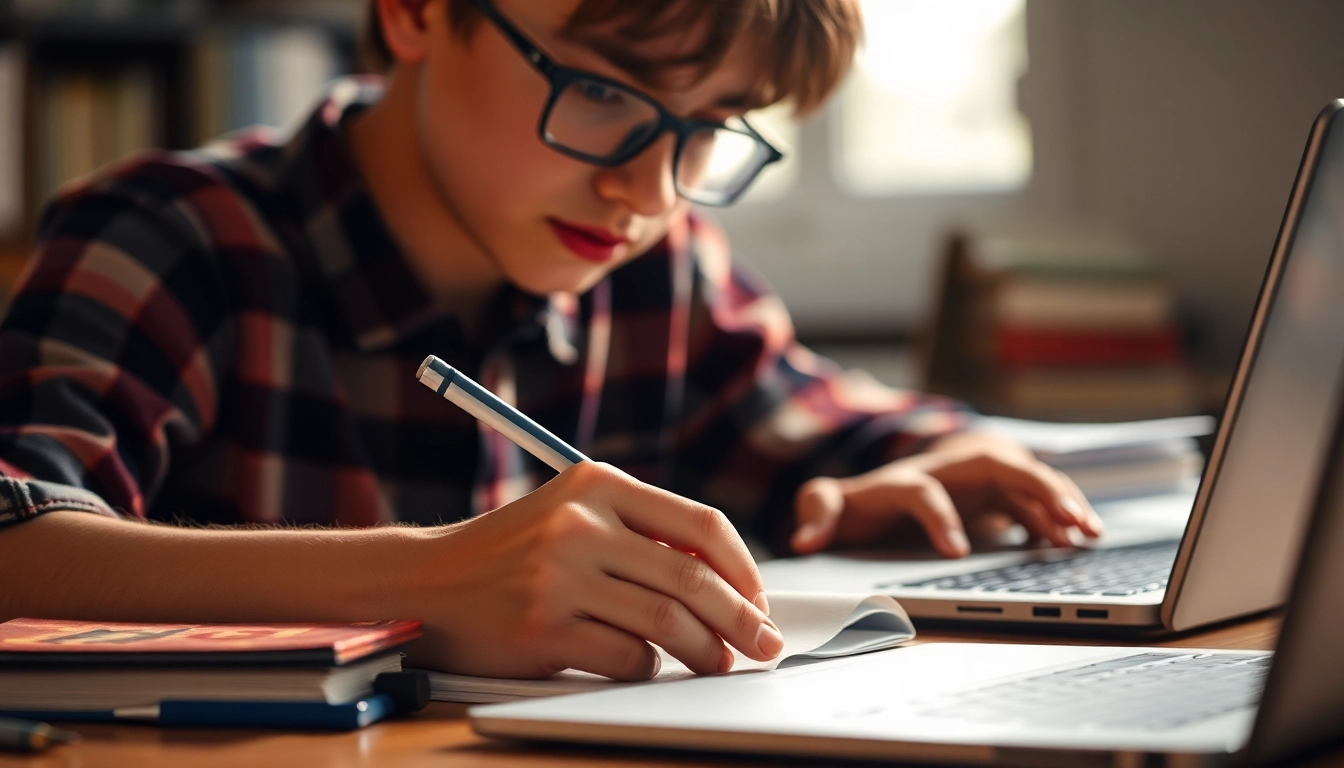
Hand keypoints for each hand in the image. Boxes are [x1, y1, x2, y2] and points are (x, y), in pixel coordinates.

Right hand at [402, 462, 781, 680]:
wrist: (428, 578)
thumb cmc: (514, 549)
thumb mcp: (576, 512)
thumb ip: (642, 532)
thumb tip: (730, 581)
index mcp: (598, 483)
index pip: (701, 525)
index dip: (744, 570)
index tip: (760, 600)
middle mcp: (580, 524)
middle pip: (693, 580)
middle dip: (741, 620)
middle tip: (763, 644)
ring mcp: (559, 577)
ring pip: (667, 625)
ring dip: (707, 653)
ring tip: (720, 663)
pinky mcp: (542, 628)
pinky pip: (626, 658)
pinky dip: (648, 668)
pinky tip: (645, 664)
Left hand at [790, 431, 1103, 556]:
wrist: (890, 480)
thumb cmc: (861, 500)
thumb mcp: (829, 503)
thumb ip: (816, 511)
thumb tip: (804, 540)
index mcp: (906, 477)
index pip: (923, 491)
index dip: (939, 519)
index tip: (954, 552)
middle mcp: (950, 468)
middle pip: (999, 466)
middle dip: (1036, 490)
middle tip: (1065, 523)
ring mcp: (979, 476)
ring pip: (1029, 477)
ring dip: (1061, 499)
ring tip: (1088, 531)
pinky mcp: (1000, 490)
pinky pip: (1039, 496)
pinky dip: (1063, 513)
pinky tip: (1083, 539)